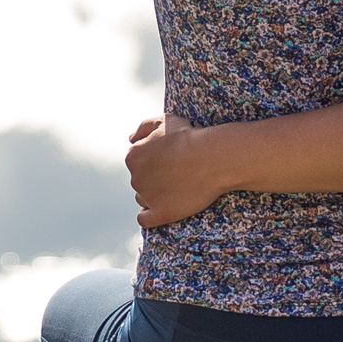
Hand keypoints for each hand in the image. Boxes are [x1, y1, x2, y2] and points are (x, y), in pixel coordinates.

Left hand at [125, 113, 229, 228]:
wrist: (211, 158)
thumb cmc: (189, 137)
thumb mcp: (164, 121)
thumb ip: (143, 128)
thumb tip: (130, 139)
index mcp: (133, 156)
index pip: (136, 162)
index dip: (153, 161)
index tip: (168, 160)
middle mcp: (135, 178)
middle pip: (140, 181)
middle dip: (153, 178)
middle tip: (176, 173)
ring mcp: (147, 197)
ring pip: (143, 199)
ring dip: (154, 196)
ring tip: (176, 189)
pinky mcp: (161, 213)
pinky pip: (145, 220)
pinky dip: (150, 216)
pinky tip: (161, 210)